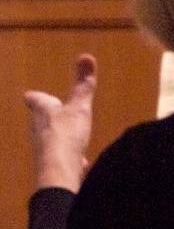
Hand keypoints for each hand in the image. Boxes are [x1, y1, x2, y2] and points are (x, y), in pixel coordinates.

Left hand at [24, 54, 96, 192]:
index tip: (31, 94)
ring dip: (57, 134)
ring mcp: (42, 148)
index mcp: (42, 110)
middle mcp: (37, 128)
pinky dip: (67, 154)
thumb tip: (86, 55)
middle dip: (47, 114)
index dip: (35, 96)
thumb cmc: (66, 134)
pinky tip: (79, 160)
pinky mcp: (50, 164)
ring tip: (68, 132)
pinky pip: (59, 155)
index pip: (34, 99)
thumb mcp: (80, 106)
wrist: (59, 173)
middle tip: (54, 110)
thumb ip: (84, 84)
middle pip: (38, 118)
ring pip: (48, 137)